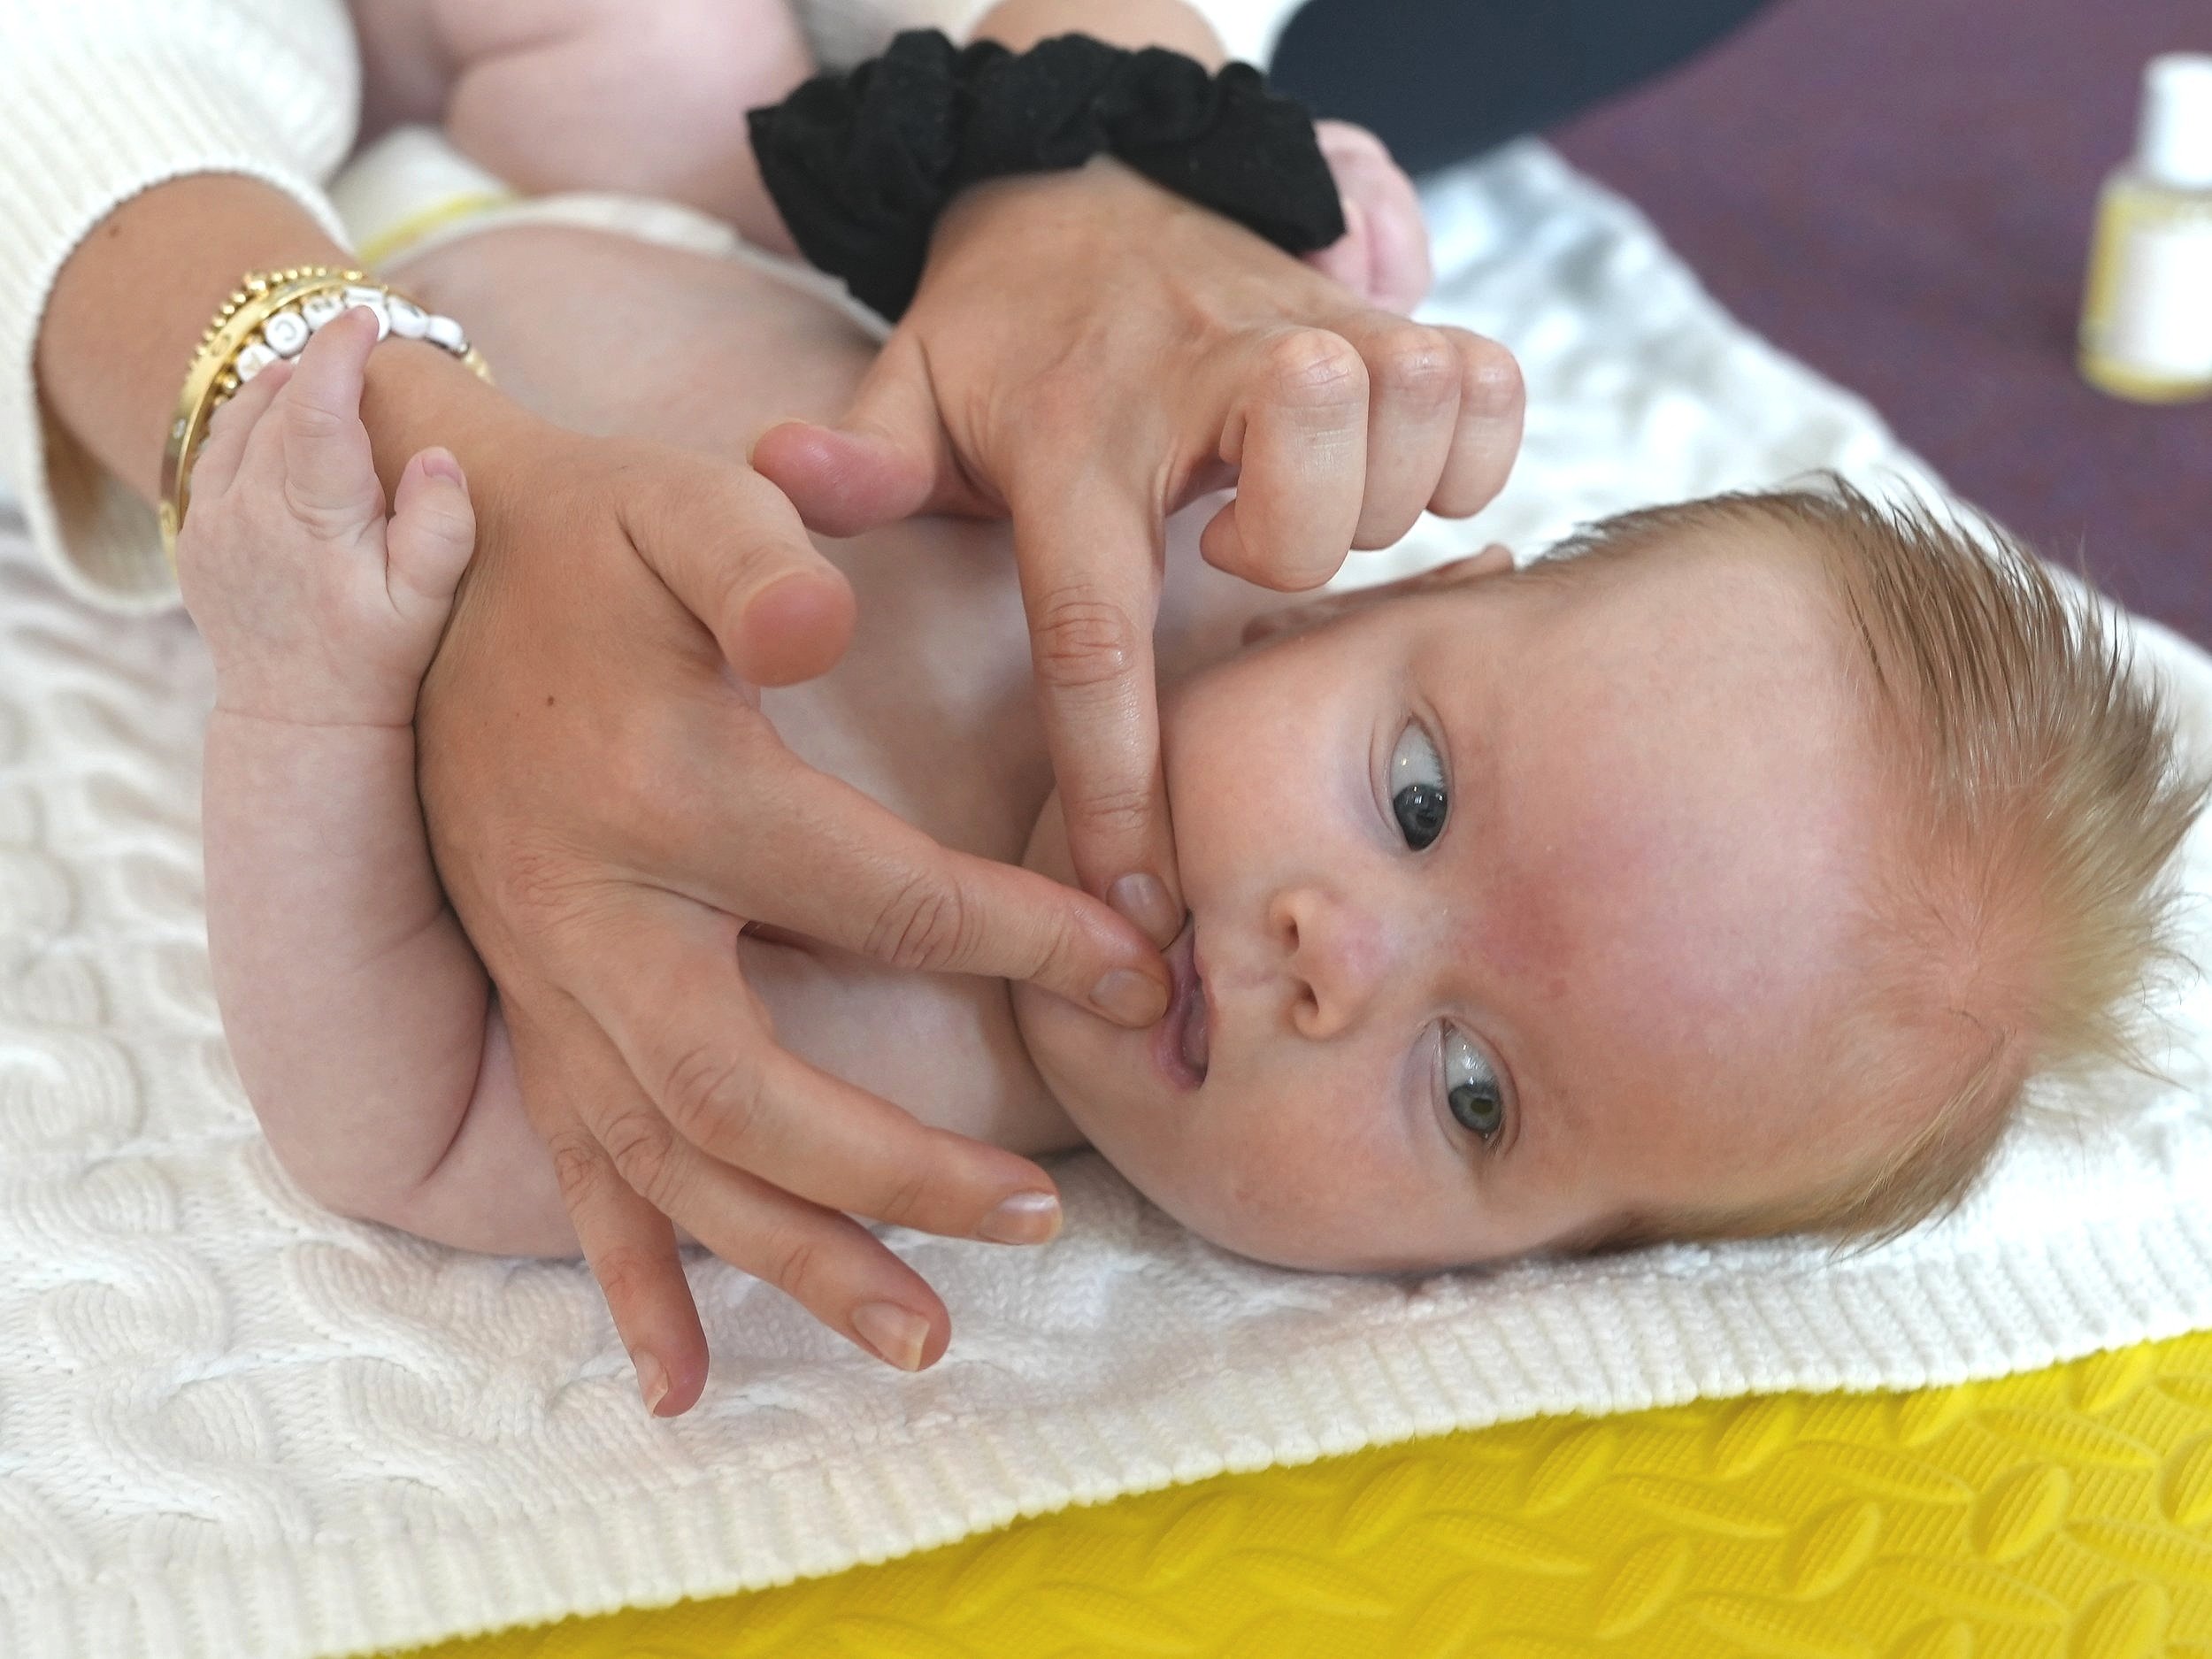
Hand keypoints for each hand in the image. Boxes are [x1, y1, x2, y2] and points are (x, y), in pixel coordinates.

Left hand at [176, 307, 474, 727]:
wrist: (300, 718)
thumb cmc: (377, 657)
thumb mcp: (427, 603)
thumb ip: (441, 527)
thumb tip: (437, 453)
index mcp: (311, 521)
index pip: (315, 407)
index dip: (338, 352)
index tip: (368, 317)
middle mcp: (249, 513)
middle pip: (276, 405)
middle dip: (316, 361)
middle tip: (359, 334)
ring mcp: (214, 524)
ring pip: (237, 424)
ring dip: (277, 386)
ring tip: (317, 365)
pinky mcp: (197, 537)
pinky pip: (213, 455)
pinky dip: (245, 422)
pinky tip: (274, 416)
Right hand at [381, 365, 1171, 1412]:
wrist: (431, 572)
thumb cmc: (593, 539)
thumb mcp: (681, 504)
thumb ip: (761, 553)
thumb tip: (824, 625)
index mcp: (667, 791)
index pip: (880, 895)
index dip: (1026, 938)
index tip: (1139, 970)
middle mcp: (596, 915)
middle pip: (755, 1091)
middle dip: (900, 1173)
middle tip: (1041, 1217)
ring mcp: (550, 980)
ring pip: (670, 1165)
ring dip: (796, 1262)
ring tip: (921, 1338)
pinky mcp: (530, 1010)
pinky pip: (573, 1169)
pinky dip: (631, 1281)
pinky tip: (685, 1382)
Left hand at [751, 158, 1522, 939]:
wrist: (1097, 175)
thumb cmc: (1005, 334)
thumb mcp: (906, 390)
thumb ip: (855, 458)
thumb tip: (781, 480)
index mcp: (1068, 437)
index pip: (1093, 632)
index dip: (1118, 778)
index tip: (1137, 896)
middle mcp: (1197, 374)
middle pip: (1305, 497)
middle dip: (1297, 557)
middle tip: (1243, 545)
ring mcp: (1303, 329)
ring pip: (1405, 419)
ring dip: (1379, 499)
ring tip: (1309, 503)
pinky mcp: (1382, 307)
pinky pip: (1485, 384)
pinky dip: (1470, 446)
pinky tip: (1394, 470)